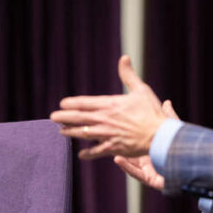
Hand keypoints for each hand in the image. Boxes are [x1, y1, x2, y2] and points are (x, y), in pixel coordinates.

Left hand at [51, 55, 166, 159]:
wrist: (159, 135)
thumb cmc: (151, 112)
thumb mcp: (140, 90)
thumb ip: (128, 75)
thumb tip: (124, 58)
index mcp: (110, 104)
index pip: (84, 102)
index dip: (71, 103)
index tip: (62, 103)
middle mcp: (105, 119)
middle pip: (79, 118)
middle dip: (64, 117)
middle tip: (53, 117)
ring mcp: (107, 134)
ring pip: (83, 133)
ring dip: (70, 132)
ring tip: (61, 132)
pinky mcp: (113, 148)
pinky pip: (96, 151)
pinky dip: (88, 153)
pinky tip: (80, 154)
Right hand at [112, 99, 178, 189]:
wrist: (197, 169)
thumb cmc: (186, 149)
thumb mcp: (176, 130)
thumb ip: (170, 117)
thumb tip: (166, 102)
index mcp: (154, 149)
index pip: (137, 141)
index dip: (126, 135)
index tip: (115, 126)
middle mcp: (151, 160)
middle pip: (130, 153)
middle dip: (118, 146)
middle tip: (104, 137)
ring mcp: (150, 170)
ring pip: (130, 164)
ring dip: (119, 157)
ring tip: (108, 149)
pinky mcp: (152, 180)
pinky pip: (136, 174)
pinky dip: (127, 167)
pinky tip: (118, 159)